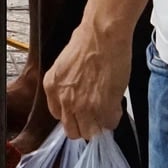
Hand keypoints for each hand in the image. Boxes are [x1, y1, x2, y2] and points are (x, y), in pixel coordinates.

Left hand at [44, 17, 131, 141]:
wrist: (103, 35)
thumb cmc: (87, 41)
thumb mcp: (65, 64)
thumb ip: (67, 85)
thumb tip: (77, 95)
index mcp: (52, 86)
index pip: (58, 115)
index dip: (72, 113)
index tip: (81, 110)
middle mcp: (64, 100)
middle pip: (73, 130)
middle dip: (85, 124)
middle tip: (95, 114)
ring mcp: (83, 106)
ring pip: (90, 132)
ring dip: (99, 123)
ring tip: (106, 109)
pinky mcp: (103, 108)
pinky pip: (109, 123)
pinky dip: (113, 117)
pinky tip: (115, 104)